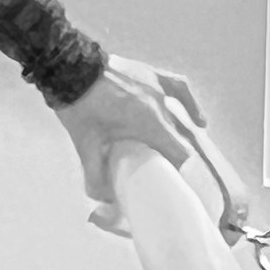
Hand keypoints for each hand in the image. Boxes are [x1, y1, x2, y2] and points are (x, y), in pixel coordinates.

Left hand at [56, 55, 207, 226]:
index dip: (178, 170)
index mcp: (151, 125)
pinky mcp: (152, 74)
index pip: (180, 155)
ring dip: (182, 134)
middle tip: (165, 168)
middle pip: (183, 138)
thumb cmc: (80, 108)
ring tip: (178, 149)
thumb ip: (95, 177)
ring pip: (182, 116)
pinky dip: (189, 104)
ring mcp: (158, 88)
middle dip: (177, 155)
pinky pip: (179, 88)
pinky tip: (200, 119)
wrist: (69, 69)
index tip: (170, 180)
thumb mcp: (86, 146)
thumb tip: (101, 201)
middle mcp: (162, 106)